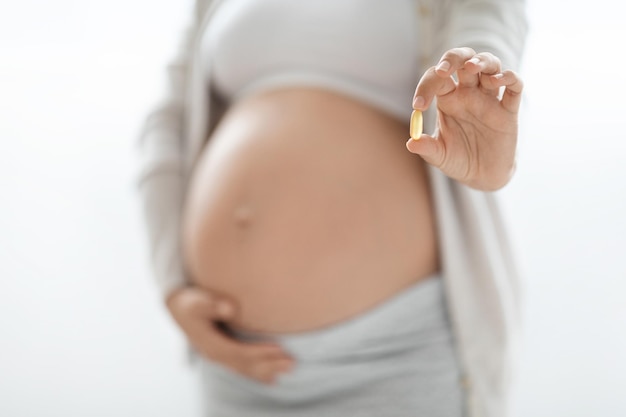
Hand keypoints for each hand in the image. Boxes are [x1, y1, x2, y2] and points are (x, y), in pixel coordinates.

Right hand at [166, 286, 294, 383]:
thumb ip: (212, 304)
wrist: (177, 308)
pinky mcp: (223, 354)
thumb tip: (231, 309)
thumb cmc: (189, 302)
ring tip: (289, 369)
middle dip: (270, 364)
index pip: (239, 352)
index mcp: (210, 345)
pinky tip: (272, 379)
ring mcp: (219, 357)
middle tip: (293, 363)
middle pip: (246, 364)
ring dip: (268, 370)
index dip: (259, 352)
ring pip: (246, 369)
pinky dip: (258, 373)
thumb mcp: (196, 301)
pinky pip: (243, 368)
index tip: (279, 348)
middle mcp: (215, 355)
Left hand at [406, 47, 523, 190]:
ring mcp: (490, 98)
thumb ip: (427, 148)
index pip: (436, 79)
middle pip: (463, 60)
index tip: (418, 106)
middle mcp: (469, 93)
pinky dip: (508, 77)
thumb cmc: (458, 160)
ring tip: (472, 67)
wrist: (483, 175)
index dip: (426, 86)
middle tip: (443, 70)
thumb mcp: (439, 156)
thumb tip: (411, 143)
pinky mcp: (509, 109)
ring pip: (489, 65)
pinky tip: (496, 82)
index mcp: (448, 99)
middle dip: (454, 58)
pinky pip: (515, 85)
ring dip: (481, 61)